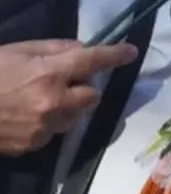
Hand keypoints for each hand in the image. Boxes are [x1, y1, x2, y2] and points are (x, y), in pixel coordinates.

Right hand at [0, 39, 137, 154]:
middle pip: (92, 97)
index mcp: (49, 72)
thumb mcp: (18, 50)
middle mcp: (53, 102)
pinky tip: (26, 115)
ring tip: (38, 100)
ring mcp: (44, 126)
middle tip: (65, 82)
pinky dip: (48, 123)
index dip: (115, 55)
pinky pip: (54, 132)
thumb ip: (54, 49)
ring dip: (66, 108)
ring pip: (73, 117)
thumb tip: (82, 49)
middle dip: (84, 89)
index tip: (130, 52)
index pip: (94, 62)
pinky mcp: (34, 145)